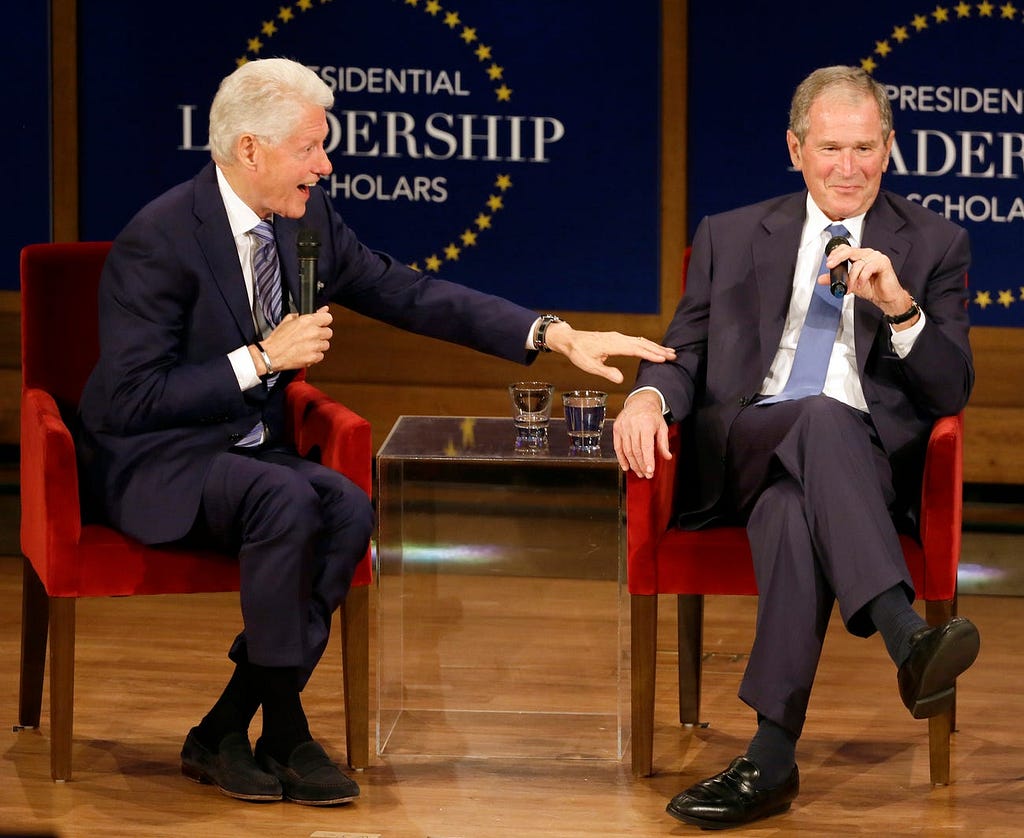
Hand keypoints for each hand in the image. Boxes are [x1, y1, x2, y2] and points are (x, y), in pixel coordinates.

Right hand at [259, 306, 332, 371]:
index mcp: (307, 321)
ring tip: (307, 345)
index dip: (323, 321)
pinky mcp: (313, 357)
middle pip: (328, 332)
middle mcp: (313, 332)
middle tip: (311, 336)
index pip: (328, 318)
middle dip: (321, 334)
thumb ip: (309, 314)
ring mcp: (314, 345)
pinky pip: (321, 355)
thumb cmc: (278, 339)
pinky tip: (306, 352)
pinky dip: (315, 355)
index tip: (320, 324)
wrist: (271, 354)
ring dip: (318, 345)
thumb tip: (322, 309)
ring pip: (325, 344)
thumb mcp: (289, 320)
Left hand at [542, 322, 675, 383]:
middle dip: (659, 349)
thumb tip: (621, 379)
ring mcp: (618, 337)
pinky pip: (636, 341)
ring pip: (641, 341)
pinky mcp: (617, 339)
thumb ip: (606, 372)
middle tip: (674, 356)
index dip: (650, 354)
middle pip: (643, 343)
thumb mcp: (590, 366)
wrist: (571, 340)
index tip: (663, 359)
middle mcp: (618, 339)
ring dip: (655, 346)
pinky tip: (653, 348)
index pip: (636, 349)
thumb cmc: (579, 353)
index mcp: (613, 345)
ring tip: (669, 352)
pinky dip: (647, 344)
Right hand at [612, 390, 670, 477]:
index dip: (647, 460)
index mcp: (646, 424)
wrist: (640, 402)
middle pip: (636, 451)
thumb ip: (664, 443)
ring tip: (639, 472)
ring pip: (627, 450)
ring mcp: (623, 427)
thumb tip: (667, 457)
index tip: (650, 470)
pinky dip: (621, 458)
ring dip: (632, 464)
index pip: (646, 446)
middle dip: (641, 465)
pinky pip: (617, 447)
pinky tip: (626, 466)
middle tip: (646, 474)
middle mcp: (633, 425)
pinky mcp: (616, 429)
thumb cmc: (652, 415)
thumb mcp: (662, 427)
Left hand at [822, 243, 915, 321]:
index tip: (829, 262)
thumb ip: (836, 279)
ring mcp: (876, 257)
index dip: (836, 253)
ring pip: (858, 263)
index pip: (846, 249)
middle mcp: (868, 254)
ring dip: (852, 278)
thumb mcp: (849, 283)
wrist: (885, 298)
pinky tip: (861, 284)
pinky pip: (868, 268)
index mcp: (860, 256)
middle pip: (850, 251)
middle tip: (831, 266)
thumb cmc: (871, 288)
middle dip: (838, 259)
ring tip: (851, 287)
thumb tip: (822, 279)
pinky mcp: (883, 263)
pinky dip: (862, 278)